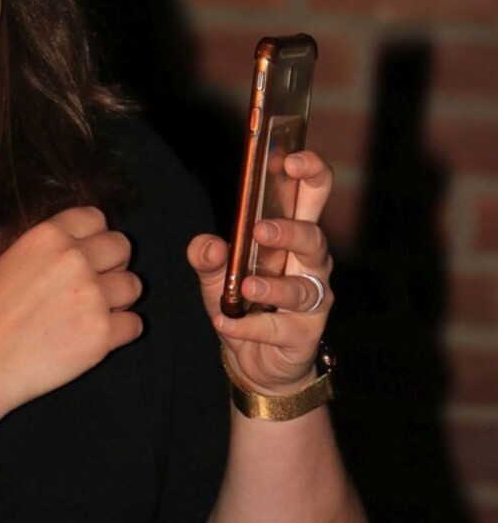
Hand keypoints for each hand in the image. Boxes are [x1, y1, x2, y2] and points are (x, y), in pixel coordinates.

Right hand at [0, 207, 142, 423]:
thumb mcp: (8, 259)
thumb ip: (47, 247)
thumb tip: (78, 244)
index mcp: (49, 236)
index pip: (95, 217)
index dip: (95, 236)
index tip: (91, 253)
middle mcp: (74, 259)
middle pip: (122, 247)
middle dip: (114, 264)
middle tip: (97, 284)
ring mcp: (92, 296)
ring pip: (133, 285)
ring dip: (119, 299)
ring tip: (94, 313)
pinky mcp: (103, 334)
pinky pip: (135, 324)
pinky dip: (121, 331)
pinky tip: (98, 336)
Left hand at [187, 150, 332, 394]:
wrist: (254, 361)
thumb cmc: (242, 303)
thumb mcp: (214, 276)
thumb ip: (206, 256)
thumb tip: (208, 246)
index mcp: (291, 234)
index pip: (313, 193)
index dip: (310, 171)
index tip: (292, 160)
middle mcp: (309, 263)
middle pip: (315, 237)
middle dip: (290, 231)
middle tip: (259, 230)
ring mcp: (313, 299)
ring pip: (303, 286)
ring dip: (272, 286)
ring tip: (244, 288)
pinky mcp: (305, 334)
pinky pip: (280, 328)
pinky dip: (250, 327)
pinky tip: (225, 323)